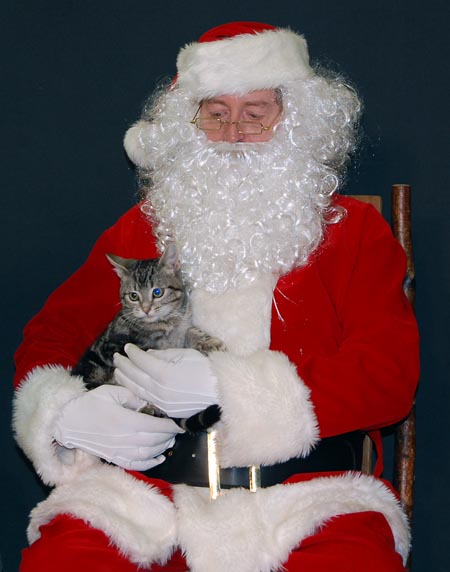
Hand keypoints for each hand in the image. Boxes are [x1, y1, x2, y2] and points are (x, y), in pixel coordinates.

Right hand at [53, 384, 183, 469]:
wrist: (69, 422)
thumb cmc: (90, 403)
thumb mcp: (112, 391)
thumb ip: (133, 396)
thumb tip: (149, 402)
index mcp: (125, 420)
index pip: (155, 426)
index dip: (170, 425)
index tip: (179, 422)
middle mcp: (124, 438)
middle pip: (154, 441)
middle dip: (169, 436)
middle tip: (177, 429)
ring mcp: (119, 450)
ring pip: (148, 454)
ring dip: (162, 448)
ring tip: (170, 439)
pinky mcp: (114, 458)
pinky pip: (136, 464)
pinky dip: (150, 463)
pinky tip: (160, 458)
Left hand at [113, 345, 218, 417]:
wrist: (223, 394)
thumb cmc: (208, 370)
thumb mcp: (187, 355)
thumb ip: (165, 355)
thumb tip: (148, 355)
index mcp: (164, 373)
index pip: (141, 360)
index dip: (133, 353)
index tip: (127, 347)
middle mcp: (160, 389)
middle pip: (135, 375)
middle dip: (123, 364)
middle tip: (116, 356)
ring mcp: (162, 402)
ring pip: (137, 389)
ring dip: (125, 379)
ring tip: (117, 371)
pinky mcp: (166, 410)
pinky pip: (146, 399)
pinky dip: (136, 390)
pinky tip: (131, 386)